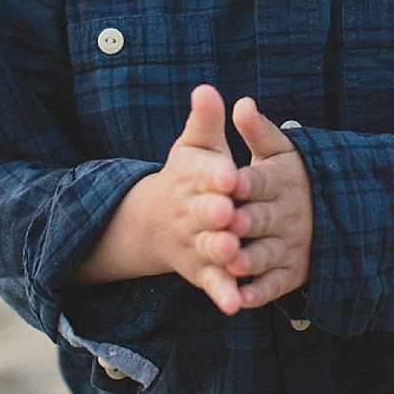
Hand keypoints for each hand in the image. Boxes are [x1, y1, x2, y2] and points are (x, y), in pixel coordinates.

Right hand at [77, 82, 248, 310]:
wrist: (157, 221)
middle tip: (230, 215)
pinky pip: (214, 284)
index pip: (206, 176)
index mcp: (194, 180)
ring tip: (234, 255)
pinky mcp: (203, 271)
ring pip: (210, 249)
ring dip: (221, 253)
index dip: (216, 176)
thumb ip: (206, 121)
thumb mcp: (196, 147)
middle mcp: (192, 213)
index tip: (229, 173)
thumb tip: (207, 88)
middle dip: (216, 214)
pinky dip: (224, 294)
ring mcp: (196, 244)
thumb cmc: (190, 177)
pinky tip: (237, 305)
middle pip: (205, 214)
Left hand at [222, 95, 312, 309]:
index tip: (229, 181)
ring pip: (268, 253)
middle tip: (228, 223)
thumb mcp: (279, 151)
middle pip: (264, 218)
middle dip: (247, 221)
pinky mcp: (291, 273)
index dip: (246, 182)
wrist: (329, 211)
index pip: (262, 180)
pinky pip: (275, 285)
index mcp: (282, 181)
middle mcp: (288, 215)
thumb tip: (242, 103)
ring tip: (232, 262)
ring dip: (250, 259)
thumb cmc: (290, 178)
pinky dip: (258, 294)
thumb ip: (258, 131)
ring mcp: (291, 246)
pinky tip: (239, 298)